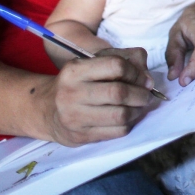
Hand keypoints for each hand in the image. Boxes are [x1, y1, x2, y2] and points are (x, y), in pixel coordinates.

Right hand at [37, 47, 156, 145]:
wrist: (46, 110)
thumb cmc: (79, 83)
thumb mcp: (94, 63)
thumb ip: (125, 59)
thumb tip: (147, 78)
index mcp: (75, 70)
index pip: (116, 66)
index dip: (136, 72)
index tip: (143, 79)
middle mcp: (71, 93)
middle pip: (119, 92)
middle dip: (140, 94)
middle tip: (146, 95)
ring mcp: (74, 117)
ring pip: (120, 115)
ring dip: (137, 111)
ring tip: (139, 107)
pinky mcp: (80, 136)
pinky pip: (116, 132)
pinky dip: (129, 124)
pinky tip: (127, 118)